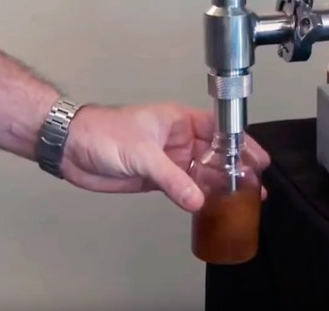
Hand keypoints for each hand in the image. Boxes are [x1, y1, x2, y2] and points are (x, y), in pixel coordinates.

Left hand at [60, 103, 270, 211]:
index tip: (259, 160)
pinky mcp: (158, 179)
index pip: (220, 130)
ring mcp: (169, 160)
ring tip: (242, 200)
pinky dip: (198, 198)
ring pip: (202, 173)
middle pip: (216, 154)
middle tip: (255, 187)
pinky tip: (211, 206)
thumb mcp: (143, 154)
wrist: (69, 148)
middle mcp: (179, 140)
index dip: (242, 144)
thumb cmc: (103, 134)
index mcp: (180, 121)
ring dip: (220, 186)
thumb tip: (198, 200)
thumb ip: (172, 178)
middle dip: (236, 169)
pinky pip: (185, 189)